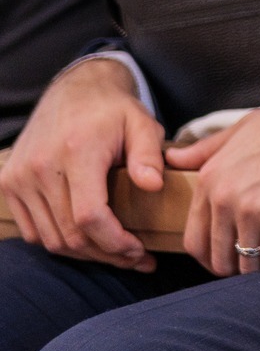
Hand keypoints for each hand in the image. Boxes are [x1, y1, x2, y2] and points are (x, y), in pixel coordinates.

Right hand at [0, 59, 163, 269]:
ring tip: (116, 253)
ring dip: (84, 254)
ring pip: (50, 238)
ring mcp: (20, 178)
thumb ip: (149, 154)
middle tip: (136, 259)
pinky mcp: (9, 184)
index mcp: (77, 152)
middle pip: (70, 234)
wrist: (73, 91)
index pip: (89, 216)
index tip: (140, 251)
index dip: (114, 242)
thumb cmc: (113, 111)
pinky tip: (88, 241)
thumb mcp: (142, 123)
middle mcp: (41, 167)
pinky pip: (33, 230)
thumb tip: (153, 186)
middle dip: (106, 254)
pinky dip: (59, 242)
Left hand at [164, 63, 259, 275]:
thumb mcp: (244, 128)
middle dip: (241, 267)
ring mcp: (251, 206)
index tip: (234, 259)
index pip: (195, 240)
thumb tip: (174, 159)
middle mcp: (224, 194)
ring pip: (249, 263)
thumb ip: (208, 149)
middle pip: (220, 257)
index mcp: (211, 177)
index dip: (214, 258)